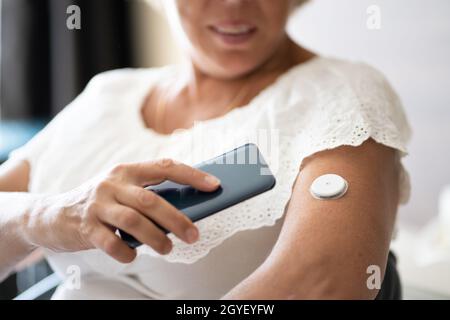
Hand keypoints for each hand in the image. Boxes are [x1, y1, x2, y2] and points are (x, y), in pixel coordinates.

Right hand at [26, 159, 220, 262]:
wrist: (51, 214)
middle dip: (177, 219)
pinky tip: (133, 256)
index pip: (165, 167)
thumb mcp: (122, 190)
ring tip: (168, 249)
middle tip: (194, 235)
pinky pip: (110, 242)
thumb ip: (147, 196)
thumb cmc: (101, 203)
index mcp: (127, 170)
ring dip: (156, 238)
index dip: (192, 175)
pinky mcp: (84, 226)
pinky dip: (126, 252)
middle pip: (151, 200)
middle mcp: (112, 183)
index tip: (215, 185)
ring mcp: (97, 204)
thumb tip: (187, 211)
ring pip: (133, 220)